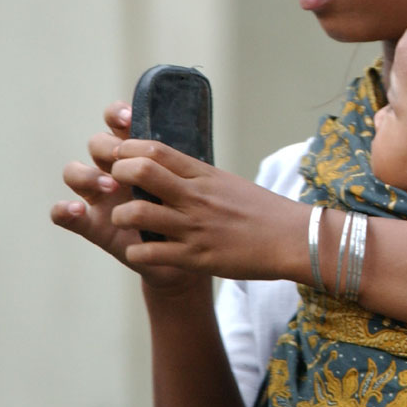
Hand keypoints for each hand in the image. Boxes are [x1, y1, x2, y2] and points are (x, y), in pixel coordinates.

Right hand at [50, 102, 202, 292]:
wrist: (191, 253)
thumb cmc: (192, 212)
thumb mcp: (190, 184)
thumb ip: (182, 161)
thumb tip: (190, 131)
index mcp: (139, 154)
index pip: (119, 124)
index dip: (116, 115)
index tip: (128, 119)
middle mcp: (116, 170)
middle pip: (96, 145)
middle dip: (105, 146)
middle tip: (122, 161)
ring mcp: (101, 198)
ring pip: (75, 172)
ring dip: (87, 175)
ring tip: (110, 186)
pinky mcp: (95, 226)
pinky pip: (66, 215)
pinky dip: (63, 210)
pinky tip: (75, 209)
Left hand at [108, 139, 306, 280]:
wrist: (292, 238)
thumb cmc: (261, 210)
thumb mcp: (226, 183)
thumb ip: (196, 176)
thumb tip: (169, 167)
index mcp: (203, 175)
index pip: (155, 150)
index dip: (127, 150)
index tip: (119, 158)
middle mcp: (196, 197)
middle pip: (141, 171)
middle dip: (117, 175)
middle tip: (115, 186)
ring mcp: (195, 227)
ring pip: (138, 212)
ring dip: (122, 216)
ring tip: (124, 220)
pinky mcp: (196, 257)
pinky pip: (152, 253)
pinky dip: (137, 251)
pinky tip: (139, 250)